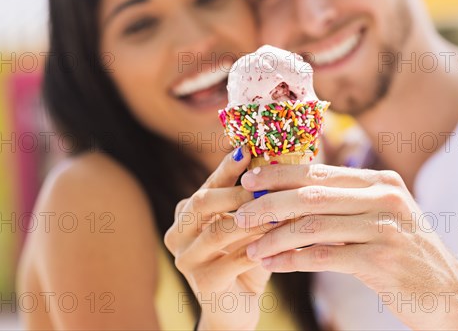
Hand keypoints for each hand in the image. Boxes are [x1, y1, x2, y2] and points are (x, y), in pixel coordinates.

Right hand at [164, 147, 275, 330]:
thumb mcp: (245, 224)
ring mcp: (186, 259)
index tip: (247, 149)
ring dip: (253, 219)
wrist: (236, 307)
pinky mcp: (203, 282)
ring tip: (279, 210)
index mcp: (185, 214)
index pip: (207, 184)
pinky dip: (260, 247)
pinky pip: (234, 259)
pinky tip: (280, 239)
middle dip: (238, 191)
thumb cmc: (244, 257)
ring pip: (219, 230)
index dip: (227, 168)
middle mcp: (177, 233)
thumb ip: (250, 198)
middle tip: (267, 185)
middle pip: (203, 202)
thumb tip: (273, 160)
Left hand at [234, 164, 457, 329]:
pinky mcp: (380, 260)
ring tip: (250, 246)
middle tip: (239, 213)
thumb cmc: (407, 254)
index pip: (320, 172)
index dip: (280, 174)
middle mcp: (384, 198)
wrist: (451, 294)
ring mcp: (384, 227)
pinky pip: (322, 256)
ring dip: (274, 236)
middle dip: (269, 202)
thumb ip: (347, 202)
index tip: (249, 180)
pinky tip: (271, 264)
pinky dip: (291, 260)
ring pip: (312, 225)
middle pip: (311, 194)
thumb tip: (292, 195)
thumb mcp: (384, 217)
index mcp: (381, 182)